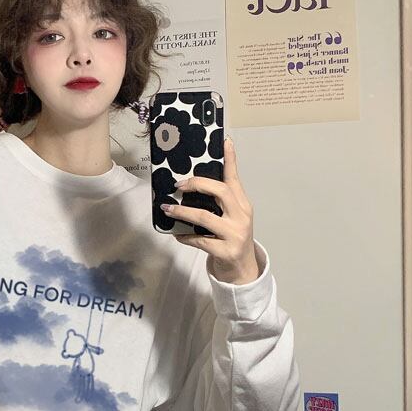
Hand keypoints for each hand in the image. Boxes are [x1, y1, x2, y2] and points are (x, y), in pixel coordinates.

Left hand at [160, 137, 258, 284]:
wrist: (243, 269)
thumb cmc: (232, 237)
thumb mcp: (231, 217)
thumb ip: (219, 203)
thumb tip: (190, 185)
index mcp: (243, 204)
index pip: (235, 178)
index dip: (230, 159)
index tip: (225, 141)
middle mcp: (242, 216)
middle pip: (221, 192)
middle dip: (197, 184)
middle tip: (178, 185)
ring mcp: (235, 234)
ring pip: (205, 217)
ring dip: (183, 212)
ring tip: (168, 209)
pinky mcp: (225, 251)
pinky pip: (200, 240)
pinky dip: (185, 237)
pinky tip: (177, 234)